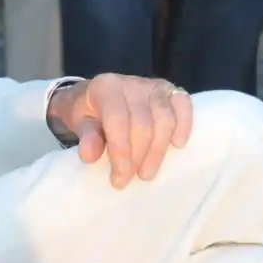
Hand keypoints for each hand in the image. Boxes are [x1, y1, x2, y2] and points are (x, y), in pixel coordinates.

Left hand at [46, 74, 194, 188]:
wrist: (95, 95)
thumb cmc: (88, 111)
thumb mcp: (78, 122)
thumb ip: (86, 136)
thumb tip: (90, 155)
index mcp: (106, 87)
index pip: (118, 121)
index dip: (121, 152)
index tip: (119, 178)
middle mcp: (132, 83)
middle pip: (143, 123)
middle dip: (138, 156)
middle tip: (129, 178)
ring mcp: (153, 86)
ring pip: (165, 119)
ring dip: (157, 151)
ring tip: (146, 173)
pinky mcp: (170, 90)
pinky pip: (183, 105)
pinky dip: (184, 125)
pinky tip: (176, 145)